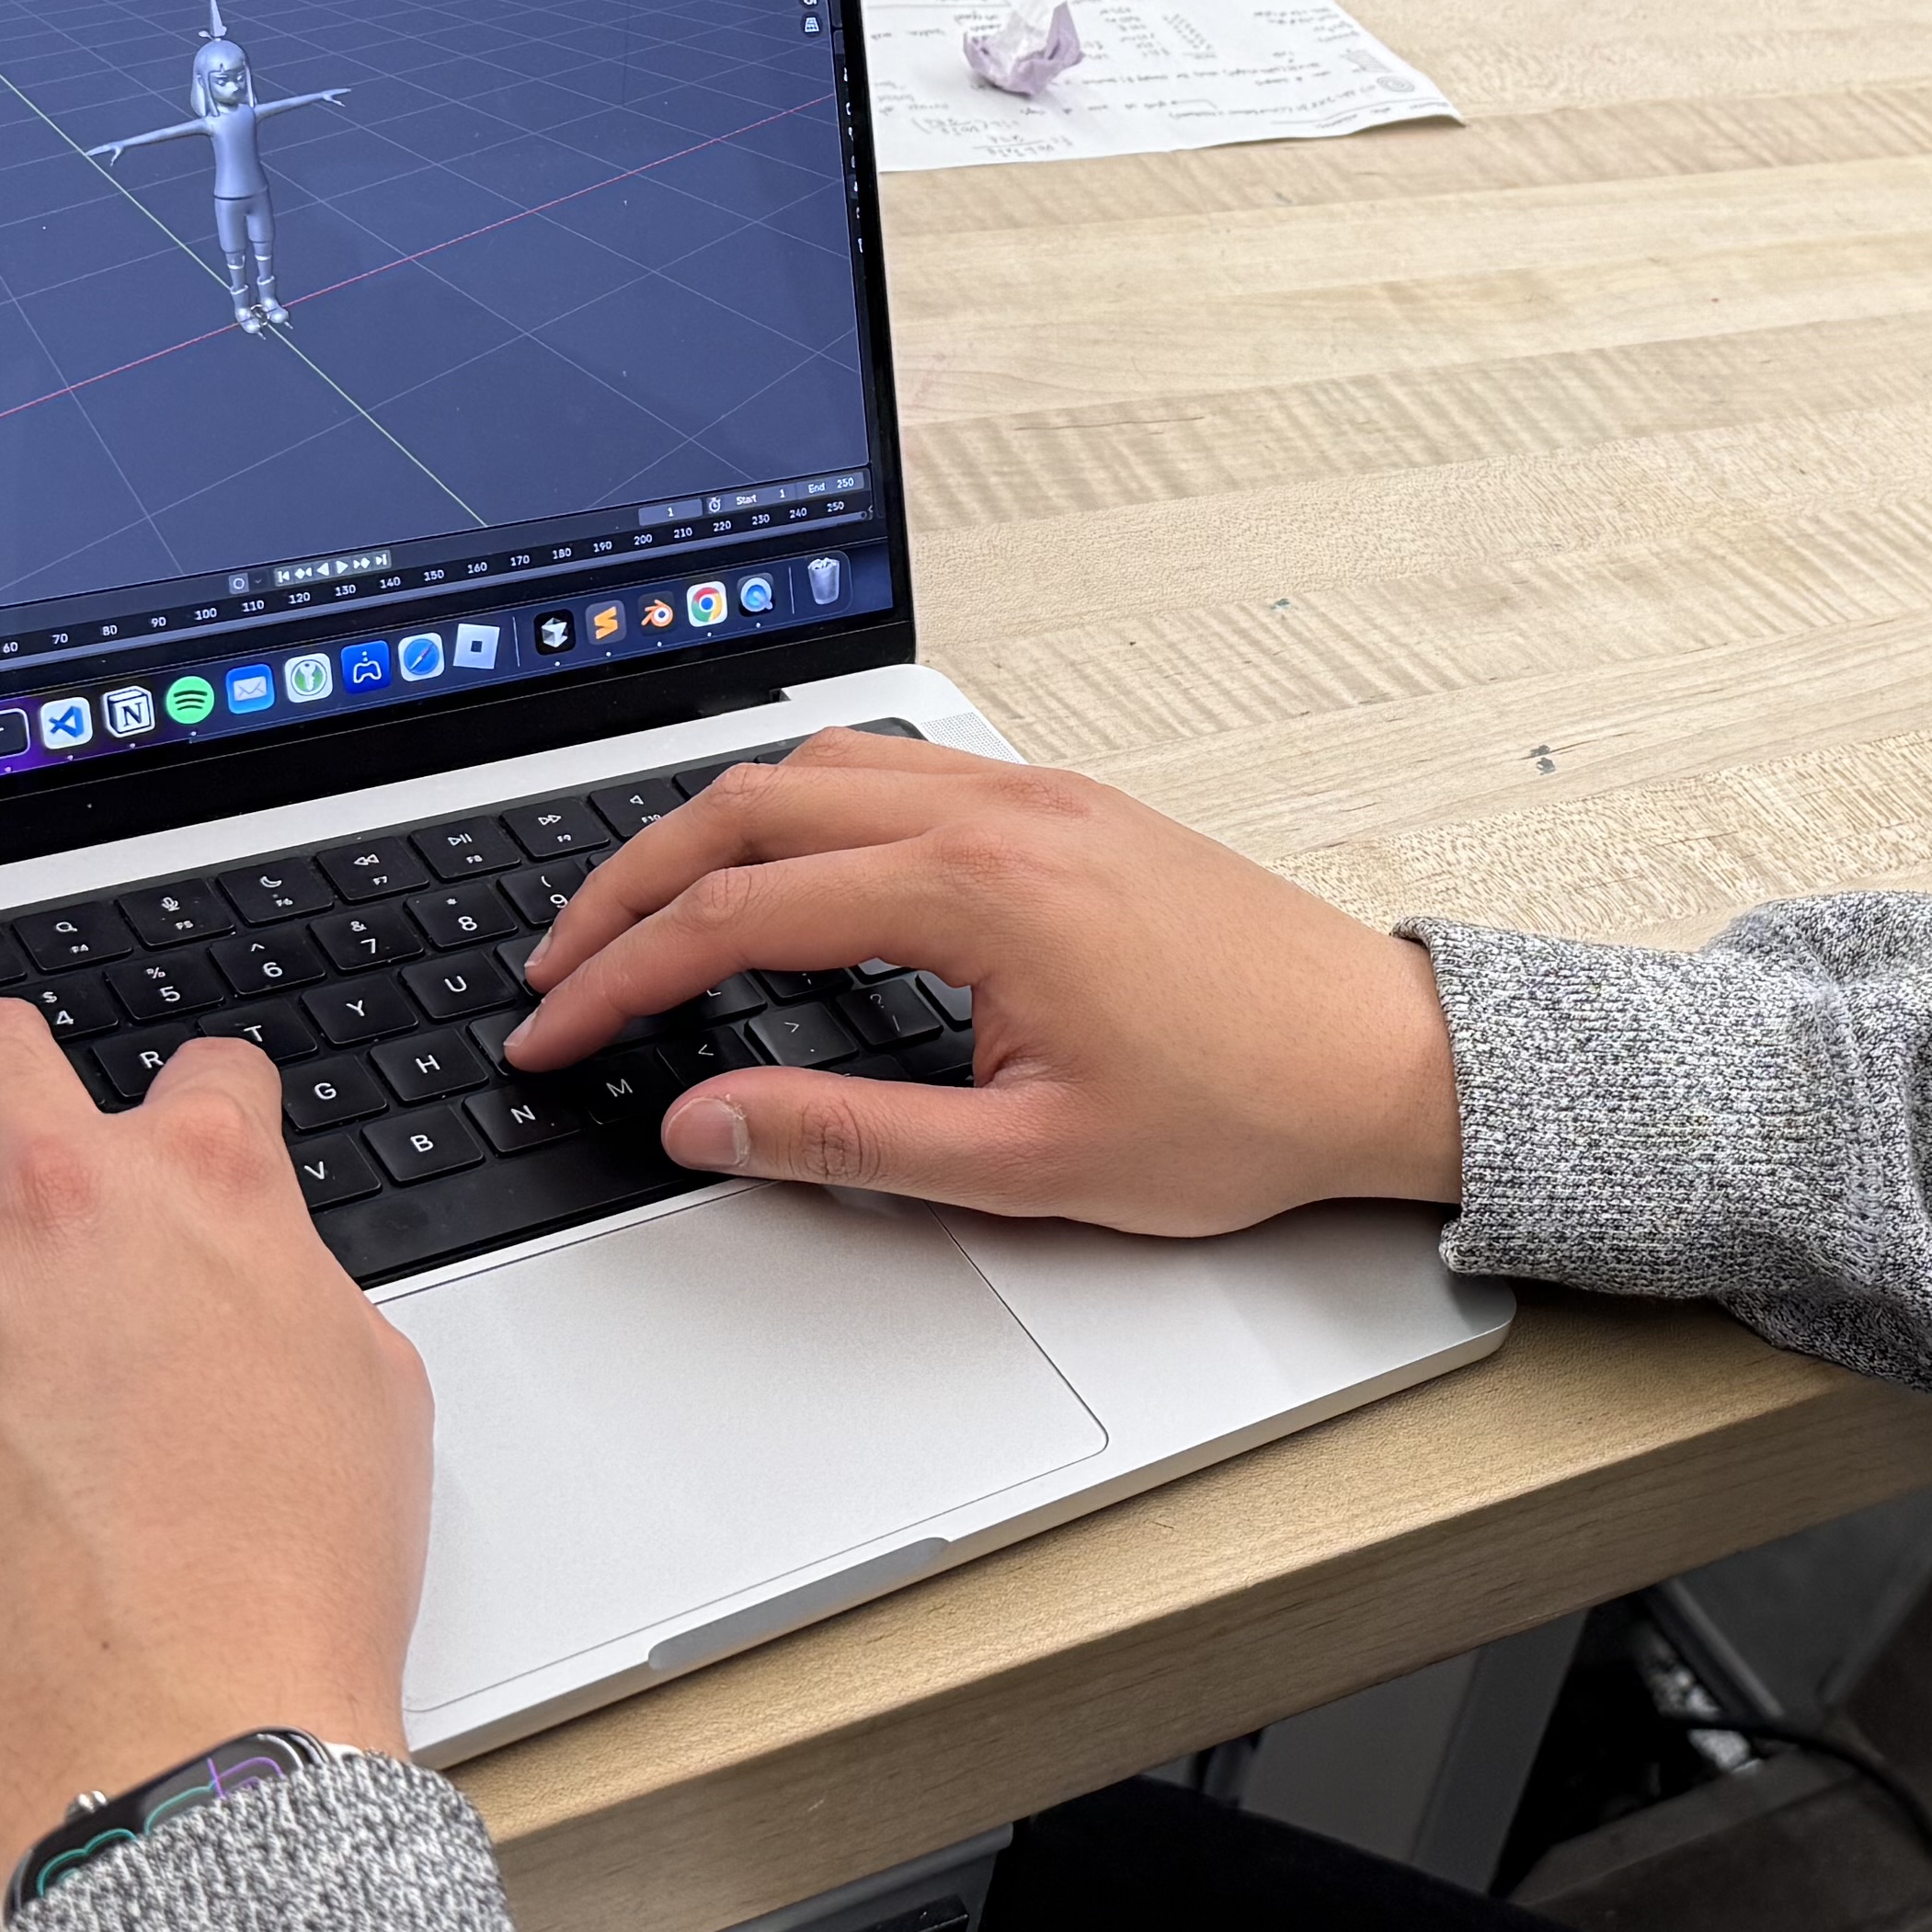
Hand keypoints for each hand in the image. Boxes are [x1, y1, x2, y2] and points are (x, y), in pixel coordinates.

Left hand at [0, 1011, 430, 1919]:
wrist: (191, 1737)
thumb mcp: (374, 1394)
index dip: (209, 1106)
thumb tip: (252, 1278)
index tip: (192, 1143)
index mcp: (210, 1189)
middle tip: (20, 1143)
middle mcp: (57, 1207)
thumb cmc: (294, 1592)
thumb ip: (296, 1287)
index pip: (205, 1068)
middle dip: (13, 1084)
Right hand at [508, 733, 1460, 1236]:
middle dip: (629, 885)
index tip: (551, 1029)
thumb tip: (704, 1119)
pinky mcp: (1064, 803)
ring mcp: (1034, 793)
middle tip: (556, 966)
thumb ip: (844, 1139)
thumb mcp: (1026, 1166)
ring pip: (817, 766)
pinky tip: (779, 868)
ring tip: (642, 915)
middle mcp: (999, 811)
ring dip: (710, 830)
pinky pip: (894, 767)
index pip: (737, 913)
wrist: (1381, 1060)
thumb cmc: (1243, 1109)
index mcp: (979, 891)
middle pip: (750, 807)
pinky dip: (800, 806)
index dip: (619, 976)